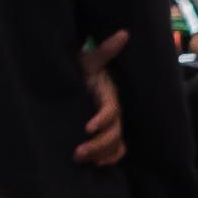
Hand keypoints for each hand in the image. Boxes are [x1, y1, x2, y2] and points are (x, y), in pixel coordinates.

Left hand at [73, 28, 133, 168]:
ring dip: (100, 154)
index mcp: (110, 94)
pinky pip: (116, 150)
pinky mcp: (106, 133)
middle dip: (97, 144)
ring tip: (80, 159)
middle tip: (77, 153)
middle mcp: (114, 111)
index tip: (88, 127)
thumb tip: (124, 33)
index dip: (103, 119)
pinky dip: (110, 158)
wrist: (73, 79)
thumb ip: (104, 51)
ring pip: (115, 144)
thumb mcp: (89, 60)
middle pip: (114, 132)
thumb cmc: (79, 69)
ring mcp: (112, 124)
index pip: (112, 110)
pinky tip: (97, 164)